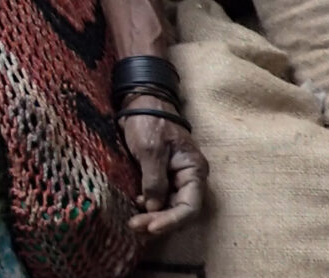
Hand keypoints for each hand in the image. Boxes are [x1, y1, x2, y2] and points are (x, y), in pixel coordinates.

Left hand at [121, 98, 209, 237]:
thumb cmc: (149, 121)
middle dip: (160, 221)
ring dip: (154, 216)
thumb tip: (155, 208)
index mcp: (194, 170)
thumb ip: (154, 180)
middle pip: (180, 209)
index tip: (151, 228)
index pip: (190, 206)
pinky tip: (135, 207)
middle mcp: (188, 177)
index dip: (172, 220)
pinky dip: (149, 206)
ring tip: (134, 223)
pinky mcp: (161, 174)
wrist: (140, 101)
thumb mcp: (150, 149)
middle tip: (136, 227)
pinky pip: (159, 197)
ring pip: (169, 206)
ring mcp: (175, 176)